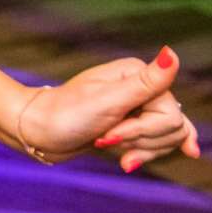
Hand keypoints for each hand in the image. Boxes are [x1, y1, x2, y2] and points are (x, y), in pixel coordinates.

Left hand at [16, 46, 200, 171]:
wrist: (38, 131)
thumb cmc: (67, 114)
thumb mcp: (108, 100)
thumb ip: (145, 83)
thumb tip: (171, 53)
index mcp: (139, 74)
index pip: (170, 116)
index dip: (142, 130)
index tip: (109, 133)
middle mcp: (143, 87)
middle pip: (173, 128)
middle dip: (141, 141)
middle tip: (105, 139)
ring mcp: (138, 107)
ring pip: (168, 138)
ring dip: (140, 149)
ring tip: (107, 145)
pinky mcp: (131, 124)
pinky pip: (157, 143)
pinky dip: (145, 153)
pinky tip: (145, 159)